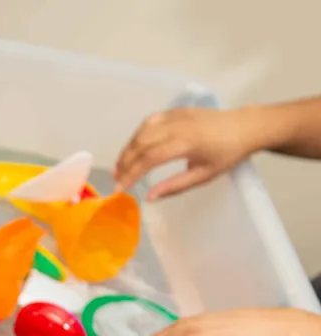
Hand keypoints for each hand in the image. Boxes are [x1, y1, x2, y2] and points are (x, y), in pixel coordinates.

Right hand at [114, 107, 262, 199]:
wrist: (246, 126)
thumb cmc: (228, 154)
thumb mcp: (204, 176)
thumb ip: (175, 186)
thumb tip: (149, 197)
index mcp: (187, 143)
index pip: (150, 158)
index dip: (132, 174)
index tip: (120, 189)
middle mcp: (179, 125)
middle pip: (141, 143)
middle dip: (125, 163)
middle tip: (116, 181)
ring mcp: (176, 115)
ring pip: (142, 130)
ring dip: (128, 149)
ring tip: (120, 167)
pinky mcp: (176, 110)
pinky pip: (150, 121)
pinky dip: (137, 135)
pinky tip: (133, 148)